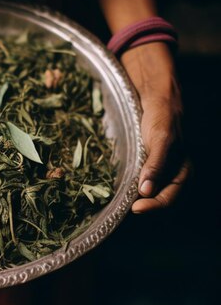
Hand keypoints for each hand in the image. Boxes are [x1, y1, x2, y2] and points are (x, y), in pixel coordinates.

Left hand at [120, 42, 190, 212]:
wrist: (156, 96)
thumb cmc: (162, 116)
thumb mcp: (160, 139)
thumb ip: (155, 164)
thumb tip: (146, 191)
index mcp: (183, 170)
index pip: (169, 198)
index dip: (152, 206)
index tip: (134, 208)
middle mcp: (174, 173)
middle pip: (159, 199)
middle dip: (144, 205)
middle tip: (124, 207)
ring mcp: (162, 169)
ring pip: (150, 192)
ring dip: (137, 198)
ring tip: (120, 201)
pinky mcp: (149, 163)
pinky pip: (142, 181)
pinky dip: (133, 187)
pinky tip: (121, 187)